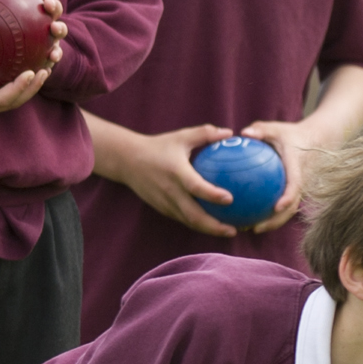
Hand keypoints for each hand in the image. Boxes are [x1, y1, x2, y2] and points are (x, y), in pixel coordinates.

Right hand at [0, 0, 65, 121]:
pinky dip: (20, 85)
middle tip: (45, 70)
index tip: (31, 73)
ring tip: (44, 70)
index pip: (3, 98)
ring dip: (30, 88)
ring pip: (14, 100)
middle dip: (32, 88)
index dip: (19, 87)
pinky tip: (29, 69)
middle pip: (15, 102)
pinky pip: (8, 95)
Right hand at [100, 120, 241, 235]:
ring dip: (209, 229)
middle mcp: (170, 191)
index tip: (230, 199)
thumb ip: (205, 134)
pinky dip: (199, 224)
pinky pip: (183, 219)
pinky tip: (214, 224)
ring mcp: (166, 203)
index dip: (212, 195)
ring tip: (229, 231)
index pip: (196, 187)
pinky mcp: (163, 209)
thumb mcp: (182, 137)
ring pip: (189, 222)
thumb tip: (229, 133)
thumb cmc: (159, 146)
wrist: (128, 161)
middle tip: (234, 230)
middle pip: (193, 216)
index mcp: (176, 173)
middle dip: (214, 227)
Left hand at [241, 120, 312, 231]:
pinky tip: (252, 218)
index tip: (276, 207)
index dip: (288, 197)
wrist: (315, 140)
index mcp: (297, 167)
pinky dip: (271, 215)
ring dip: (273, 222)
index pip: (295, 184)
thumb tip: (243, 133)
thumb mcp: (275, 128)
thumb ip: (260, 130)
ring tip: (252, 229)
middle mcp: (302, 182)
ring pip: (289, 211)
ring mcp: (300, 190)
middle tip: (256, 228)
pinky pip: (284, 206)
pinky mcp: (295, 193)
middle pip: (292, 207)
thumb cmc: (290, 134)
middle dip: (276, 220)